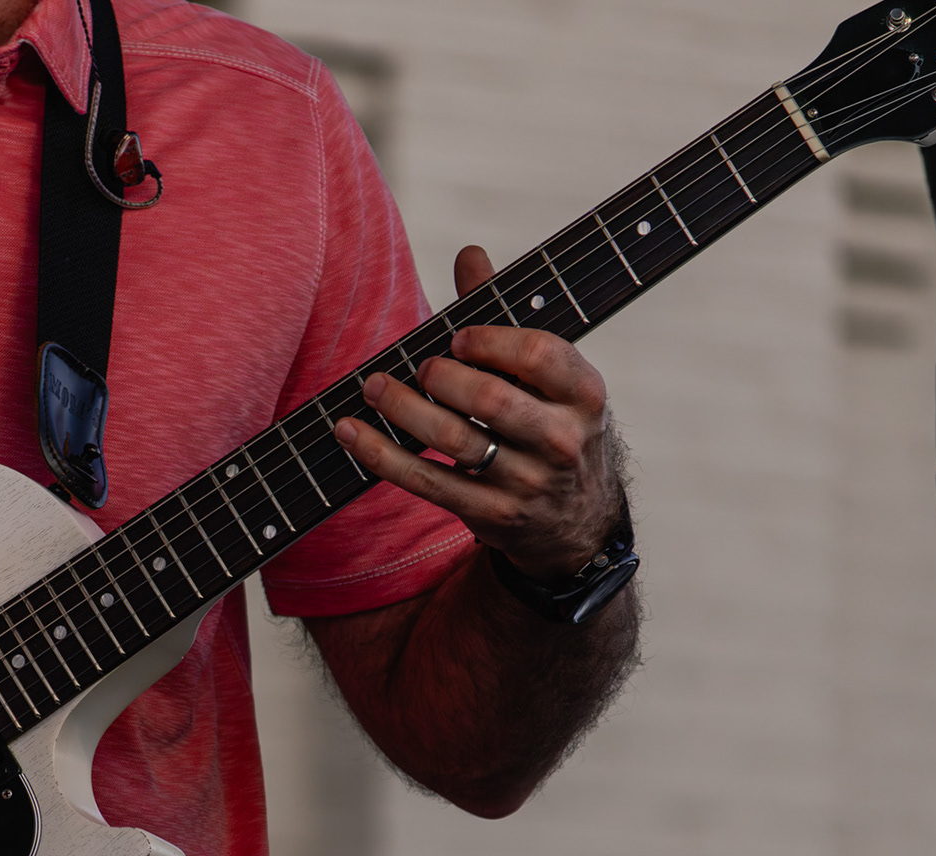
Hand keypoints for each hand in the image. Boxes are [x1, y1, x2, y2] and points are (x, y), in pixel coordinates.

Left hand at [332, 245, 626, 582]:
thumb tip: (469, 254)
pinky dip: (381, 455)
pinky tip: (351, 432)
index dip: (488, 340)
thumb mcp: (548, 377)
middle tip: (418, 368)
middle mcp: (564, 440)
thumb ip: (506, 317)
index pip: (538, 353)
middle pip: (490, 398)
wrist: (573, 520)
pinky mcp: (493, 516)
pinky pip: (427, 483)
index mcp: (584, 393)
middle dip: (441, 377)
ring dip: (403, 410)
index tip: (456, 338)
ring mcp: (529, 483)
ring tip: (374, 388)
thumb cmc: (548, 423)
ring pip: (454, 442)